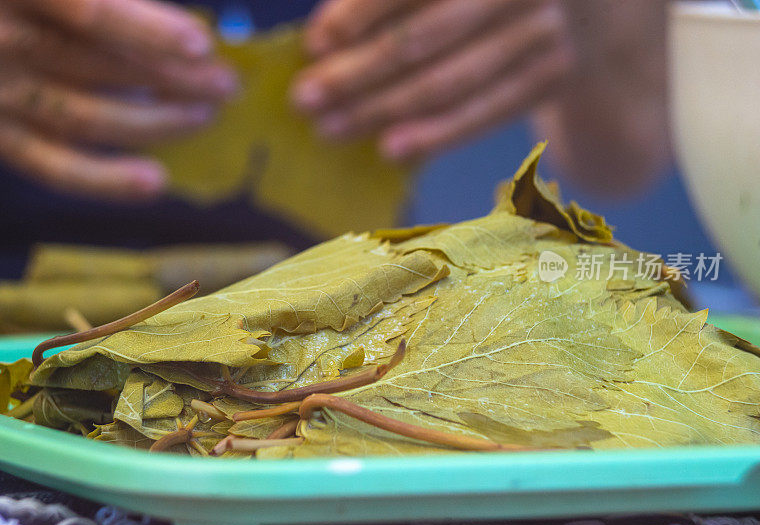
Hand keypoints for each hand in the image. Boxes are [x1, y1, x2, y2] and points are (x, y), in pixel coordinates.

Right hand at [0, 0, 237, 199]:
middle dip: (170, 76)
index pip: (86, 9)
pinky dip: (104, 178)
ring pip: (80, 115)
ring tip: (203, 117)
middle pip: (93, 63)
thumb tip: (164, 18)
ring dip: (152, 121)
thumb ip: (90, 1)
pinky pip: (49, 164)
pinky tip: (154, 181)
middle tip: (226, 83)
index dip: (147, 28)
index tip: (201, 44)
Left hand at [295, 0, 573, 161]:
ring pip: (450, 82)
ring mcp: (544, 30)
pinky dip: (435, 135)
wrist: (578, 5)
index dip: (358, 13)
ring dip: (382, 111)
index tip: (313, 45)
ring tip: (330, 130)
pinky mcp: (553, 75)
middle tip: (305, 100)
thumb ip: (391, 0)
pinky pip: (485, 113)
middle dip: (357, 72)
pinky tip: (388, 149)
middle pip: (424, 37)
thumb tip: (324, 42)